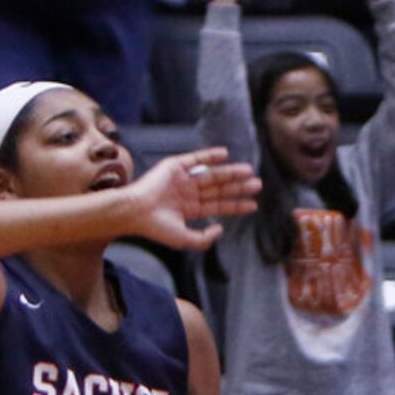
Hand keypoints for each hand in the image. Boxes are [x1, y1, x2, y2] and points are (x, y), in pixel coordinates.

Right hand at [120, 148, 260, 251]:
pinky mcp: (174, 166)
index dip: (236, 205)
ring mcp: (182, 179)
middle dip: (238, 187)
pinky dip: (209, 156)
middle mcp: (188, 192)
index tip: (254, 204)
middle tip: (258, 184)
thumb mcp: (185, 239)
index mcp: (190, 209)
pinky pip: (195, 159)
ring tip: (248, 171)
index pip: (218, 206)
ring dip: (230, 172)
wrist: (136, 212)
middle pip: (219, 189)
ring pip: (211, 175)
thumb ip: (205, 238)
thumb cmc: (157, 228)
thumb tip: (221, 228)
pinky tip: (225, 155)